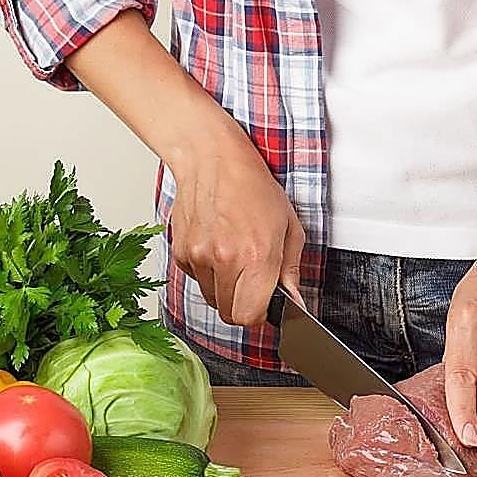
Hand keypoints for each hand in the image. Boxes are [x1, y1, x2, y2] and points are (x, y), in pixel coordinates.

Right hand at [167, 130, 304, 324]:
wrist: (213, 160)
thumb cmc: (253, 188)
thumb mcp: (289, 227)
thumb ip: (291, 270)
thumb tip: (294, 302)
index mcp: (257, 256)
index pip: (250, 316)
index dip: (259, 315)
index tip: (264, 304)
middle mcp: (224, 260)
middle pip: (230, 314)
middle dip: (243, 305)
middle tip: (251, 283)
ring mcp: (199, 257)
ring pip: (212, 298)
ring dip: (225, 289)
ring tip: (234, 258)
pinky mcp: (181, 253)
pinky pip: (197, 280)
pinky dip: (208, 273)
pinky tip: (218, 247)